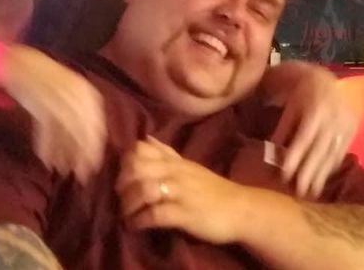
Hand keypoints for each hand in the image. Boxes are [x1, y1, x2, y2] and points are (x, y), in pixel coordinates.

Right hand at [2, 45, 106, 183]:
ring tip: (61, 169)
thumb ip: (74, 120)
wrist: (9, 64)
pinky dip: (47, 142)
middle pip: (83, 125)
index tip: (92, 166)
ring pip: (66, 126)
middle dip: (83, 152)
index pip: (95, 121)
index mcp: (83, 89)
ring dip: (64, 151)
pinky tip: (45, 157)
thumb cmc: (38, 86)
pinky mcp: (37, 94)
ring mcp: (54, 90)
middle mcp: (73, 88)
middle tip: (81, 174)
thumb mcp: (60, 99)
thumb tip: (88, 152)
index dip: (94, 146)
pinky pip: (46, 123)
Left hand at [115, 137, 250, 244]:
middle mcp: (175, 173)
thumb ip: (166, 153)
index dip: (125, 163)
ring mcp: (180, 192)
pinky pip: (155, 214)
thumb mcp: (188, 166)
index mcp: (174, 161)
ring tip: (127, 215)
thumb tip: (146, 138)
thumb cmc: (213, 189)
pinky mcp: (185, 214)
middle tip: (121, 198)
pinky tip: (136, 226)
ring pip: (143, 189)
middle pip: (135, 168)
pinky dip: (140, 220)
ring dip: (128, 204)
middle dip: (122, 184)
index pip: (139, 149)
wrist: (242, 209)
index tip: (123, 178)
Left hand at [269, 64, 357, 197]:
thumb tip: (273, 154)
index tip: (285, 175)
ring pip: (332, 153)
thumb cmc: (300, 94)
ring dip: (322, 174)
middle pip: (320, 149)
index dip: (295, 157)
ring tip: (311, 192)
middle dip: (309, 172)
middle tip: (299, 192)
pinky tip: (323, 178)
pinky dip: (331, 166)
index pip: (304, 137)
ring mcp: (346, 124)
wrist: (325, 80)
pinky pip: (341, 151)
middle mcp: (334, 117)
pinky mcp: (353, 130)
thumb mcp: (289, 107)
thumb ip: (283, 129)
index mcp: (316, 109)